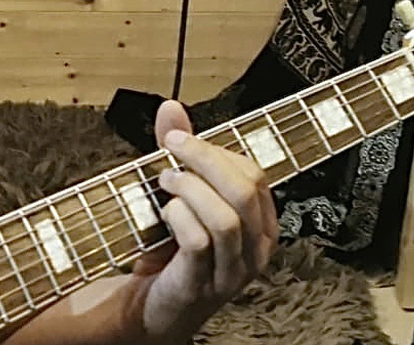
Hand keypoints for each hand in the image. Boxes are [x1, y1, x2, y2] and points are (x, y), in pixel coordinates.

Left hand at [125, 100, 276, 343]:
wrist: (153, 306)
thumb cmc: (173, 250)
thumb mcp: (182, 197)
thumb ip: (181, 154)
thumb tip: (171, 107)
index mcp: (261, 225)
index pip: (254, 175)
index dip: (216, 150)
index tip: (179, 139)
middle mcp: (255, 249)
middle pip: (244, 190)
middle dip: (204, 160)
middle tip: (171, 150)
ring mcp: (231, 271)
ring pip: (226, 218)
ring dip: (190, 189)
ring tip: (165, 181)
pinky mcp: (202, 285)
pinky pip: (199, 243)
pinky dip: (179, 218)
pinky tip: (164, 212)